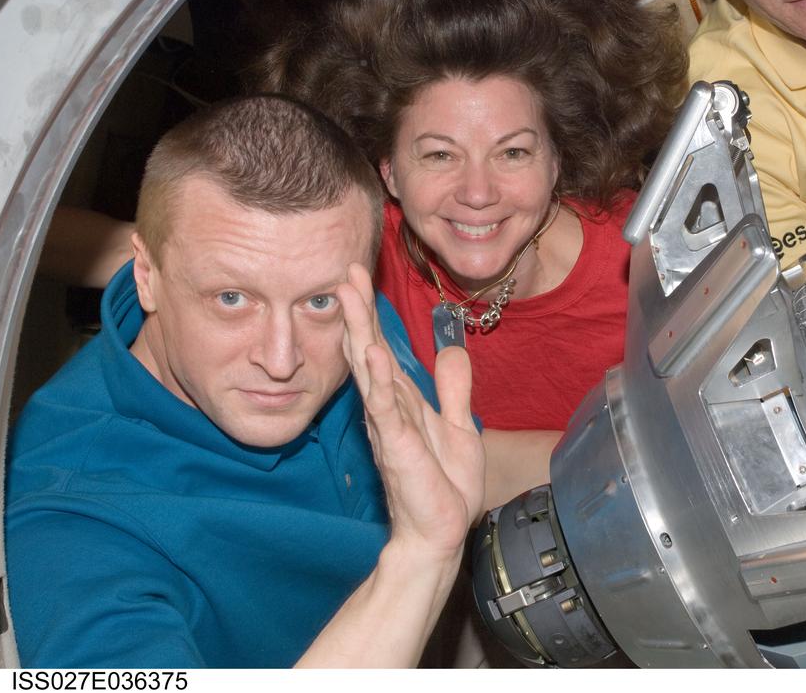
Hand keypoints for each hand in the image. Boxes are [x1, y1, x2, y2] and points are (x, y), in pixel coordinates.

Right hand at [336, 263, 484, 559]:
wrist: (440, 533)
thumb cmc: (443, 486)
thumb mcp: (459, 425)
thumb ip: (453, 387)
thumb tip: (453, 348)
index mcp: (401, 400)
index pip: (382, 347)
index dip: (371, 312)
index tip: (359, 275)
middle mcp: (388, 407)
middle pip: (368, 349)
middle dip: (358, 310)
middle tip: (346, 271)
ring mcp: (389, 424)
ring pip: (370, 370)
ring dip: (361, 332)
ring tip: (351, 297)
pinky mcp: (397, 445)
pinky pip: (385, 408)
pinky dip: (378, 381)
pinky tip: (373, 355)